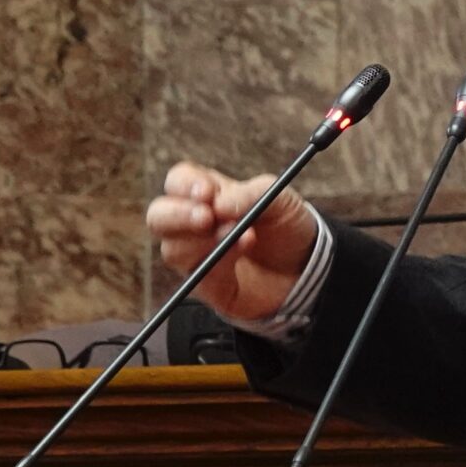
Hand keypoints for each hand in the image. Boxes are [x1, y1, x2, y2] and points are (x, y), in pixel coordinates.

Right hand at [144, 160, 322, 323]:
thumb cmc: (287, 227)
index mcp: (207, 194)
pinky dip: (221, 261)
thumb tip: (219, 204)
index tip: (207, 192)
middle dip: (177, 215)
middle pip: (158, 216)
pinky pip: (199, 275)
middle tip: (206, 217)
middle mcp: (193, 225)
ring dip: (206, 239)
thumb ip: (252, 194)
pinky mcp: (206, 285)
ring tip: (244, 234)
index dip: (186, 185)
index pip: (178, 182)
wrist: (307, 268)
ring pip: (173, 249)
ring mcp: (196, 257)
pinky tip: (244, 248)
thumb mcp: (282, 201)